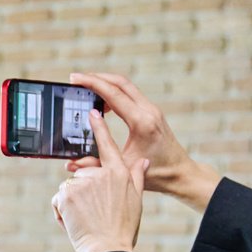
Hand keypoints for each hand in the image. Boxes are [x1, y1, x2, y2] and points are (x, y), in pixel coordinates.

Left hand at [51, 135, 147, 251]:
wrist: (108, 250)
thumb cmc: (123, 229)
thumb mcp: (136, 201)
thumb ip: (136, 177)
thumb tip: (143, 160)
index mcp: (120, 174)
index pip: (107, 145)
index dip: (99, 128)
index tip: (92, 113)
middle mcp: (101, 175)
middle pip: (83, 174)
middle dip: (83, 191)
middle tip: (94, 212)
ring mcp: (82, 184)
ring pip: (69, 187)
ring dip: (72, 203)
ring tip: (86, 219)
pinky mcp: (66, 195)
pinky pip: (59, 199)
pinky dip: (62, 211)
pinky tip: (75, 222)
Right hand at [69, 71, 192, 190]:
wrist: (181, 175)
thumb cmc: (156, 175)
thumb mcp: (122, 170)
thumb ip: (95, 165)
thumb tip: (70, 164)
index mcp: (141, 122)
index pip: (113, 94)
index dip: (91, 83)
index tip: (74, 78)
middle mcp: (149, 111)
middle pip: (120, 82)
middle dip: (96, 77)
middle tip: (76, 78)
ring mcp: (152, 110)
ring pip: (126, 86)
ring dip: (106, 83)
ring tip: (86, 89)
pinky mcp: (152, 113)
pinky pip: (131, 95)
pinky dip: (115, 92)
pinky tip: (104, 105)